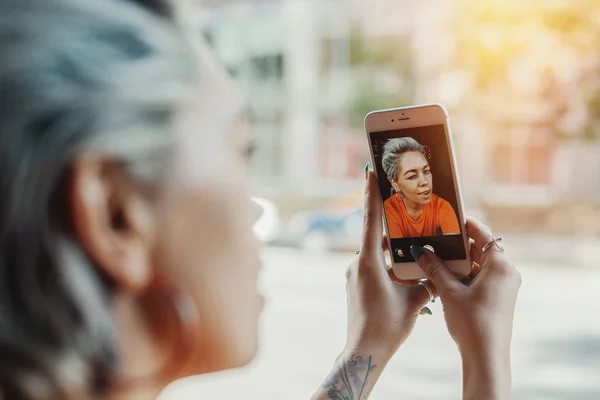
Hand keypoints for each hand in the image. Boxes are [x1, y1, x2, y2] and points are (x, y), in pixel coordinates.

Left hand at [344, 170, 430, 358]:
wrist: (365, 350)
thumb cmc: (387, 325)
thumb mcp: (413, 301)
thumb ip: (426, 281)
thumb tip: (440, 271)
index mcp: (368, 261)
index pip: (370, 220)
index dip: (371, 194)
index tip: (370, 171)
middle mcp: (357, 263)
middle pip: (375, 234)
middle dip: (390, 222)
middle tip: (402, 202)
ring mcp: (355, 274)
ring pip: (375, 252)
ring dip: (391, 247)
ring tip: (411, 241)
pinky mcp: (356, 284)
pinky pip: (373, 265)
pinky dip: (387, 262)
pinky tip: (403, 268)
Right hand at [412, 217, 520, 398]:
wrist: (486, 357)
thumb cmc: (472, 323)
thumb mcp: (449, 292)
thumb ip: (435, 268)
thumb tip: (421, 251)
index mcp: (500, 265)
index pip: (482, 233)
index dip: (463, 223)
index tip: (445, 217)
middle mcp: (506, 272)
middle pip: (479, 247)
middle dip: (456, 243)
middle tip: (433, 236)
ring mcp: (502, 285)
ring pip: (477, 263)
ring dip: (457, 260)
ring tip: (433, 254)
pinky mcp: (497, 297)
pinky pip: (479, 276)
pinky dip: (462, 273)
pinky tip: (441, 274)